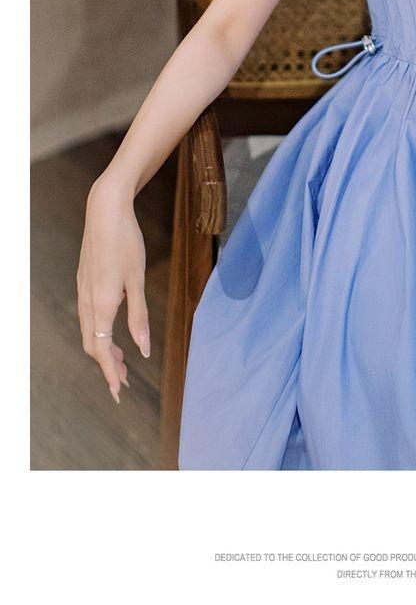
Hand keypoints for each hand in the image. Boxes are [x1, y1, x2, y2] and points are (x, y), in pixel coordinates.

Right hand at [76, 177, 149, 403]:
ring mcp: (83, 291)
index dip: (111, 373)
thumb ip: (139, 316)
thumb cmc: (125, 243)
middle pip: (93, 345)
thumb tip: (142, 350)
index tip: (120, 392)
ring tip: (124, 359)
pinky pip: (89, 317)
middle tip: (126, 379)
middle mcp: (87, 302)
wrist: (105, 212)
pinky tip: (114, 329)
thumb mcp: (137, 280)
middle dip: (108, 366)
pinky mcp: (84, 281)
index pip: (103, 351)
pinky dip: (100, 332)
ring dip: (104, 349)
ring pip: (90, 331)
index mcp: (101, 305)